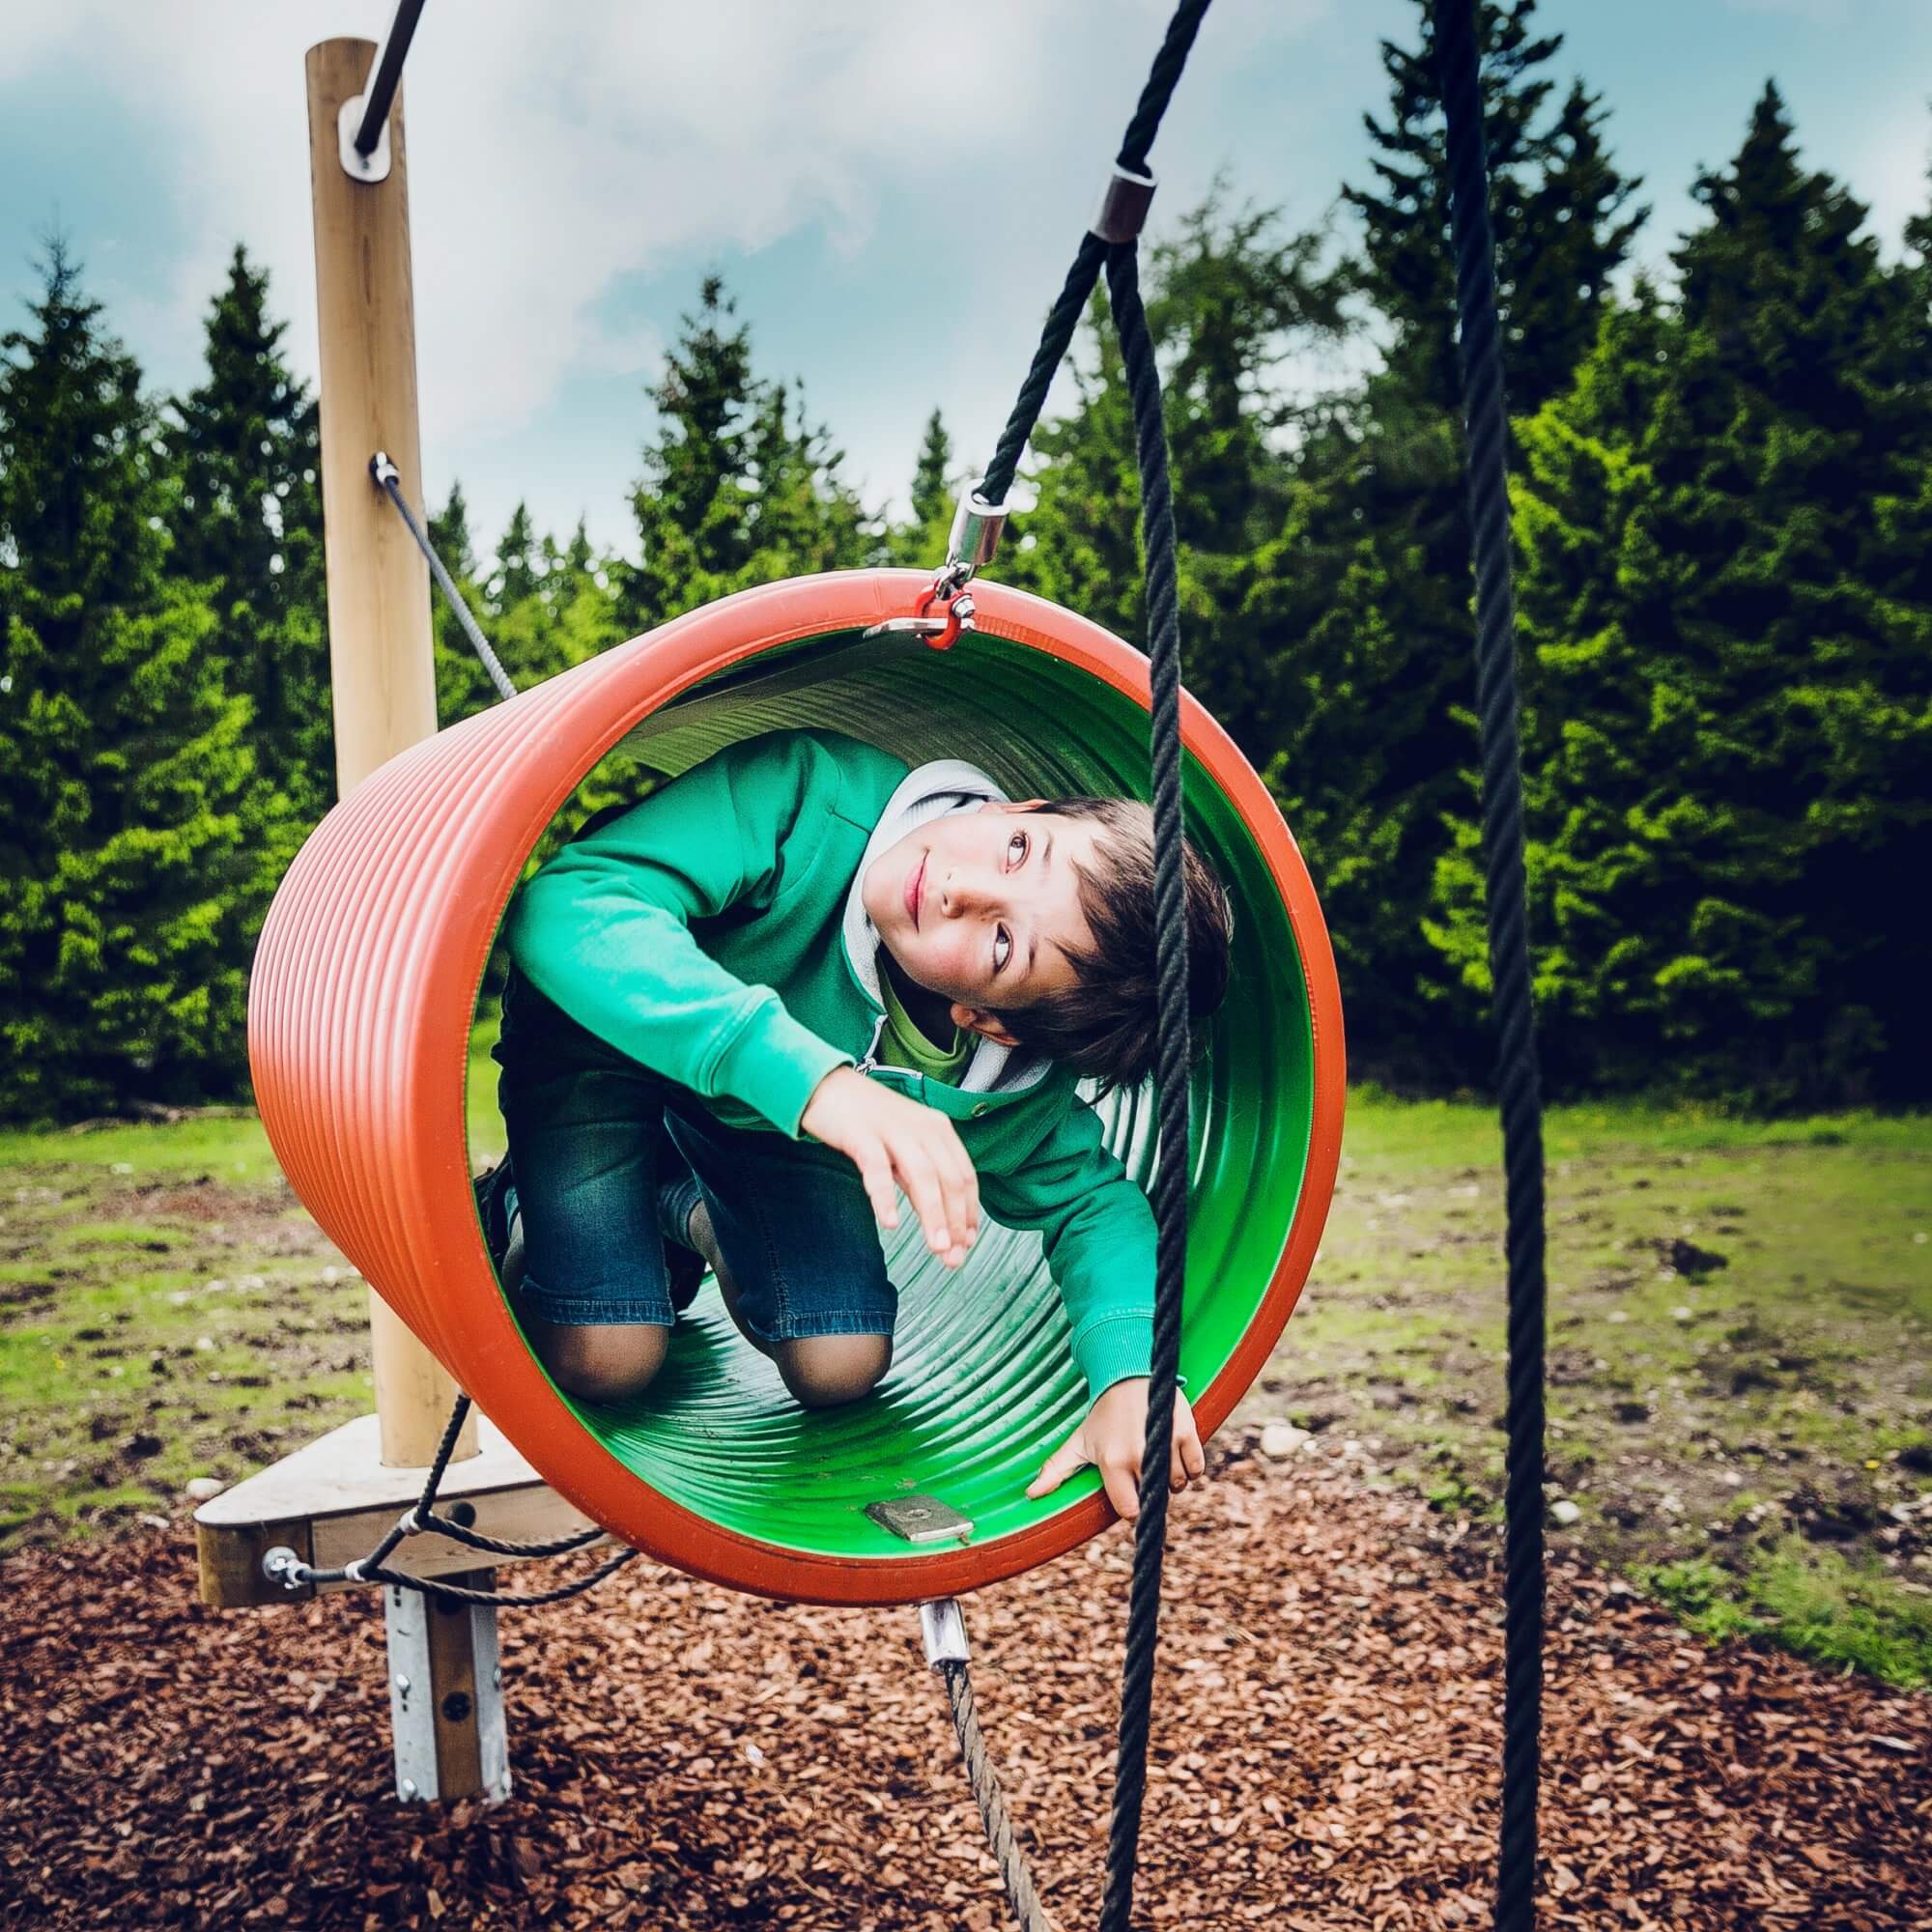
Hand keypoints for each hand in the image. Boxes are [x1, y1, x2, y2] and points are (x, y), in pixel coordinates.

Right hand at [799, 1065, 980, 1267]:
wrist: (826, 1086)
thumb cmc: (868, 1123)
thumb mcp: (904, 1149)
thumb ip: (922, 1182)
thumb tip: (944, 1225)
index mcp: (938, 1130)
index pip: (965, 1177)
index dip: (968, 1213)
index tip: (967, 1244)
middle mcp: (922, 1128)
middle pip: (949, 1180)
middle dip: (954, 1222)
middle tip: (953, 1258)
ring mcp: (893, 1130)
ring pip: (923, 1177)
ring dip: (933, 1215)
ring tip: (937, 1248)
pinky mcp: (862, 1135)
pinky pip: (877, 1169)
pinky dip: (886, 1197)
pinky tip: (891, 1223)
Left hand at [1025, 1379, 1204, 1520]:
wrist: (1128, 1375)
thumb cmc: (1102, 1415)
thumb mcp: (1078, 1442)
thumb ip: (1055, 1471)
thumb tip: (1031, 1494)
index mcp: (1111, 1462)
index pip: (1129, 1509)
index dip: (1131, 1504)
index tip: (1130, 1492)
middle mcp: (1138, 1455)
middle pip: (1155, 1497)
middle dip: (1150, 1488)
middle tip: (1141, 1466)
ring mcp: (1163, 1443)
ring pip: (1178, 1484)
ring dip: (1172, 1479)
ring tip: (1157, 1458)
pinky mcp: (1185, 1432)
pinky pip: (1196, 1468)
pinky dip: (1190, 1467)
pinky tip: (1175, 1453)